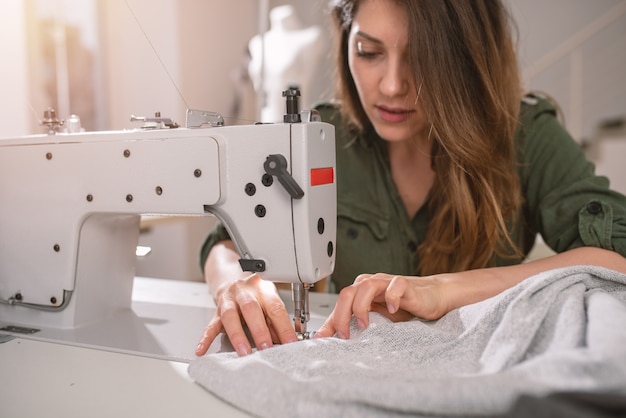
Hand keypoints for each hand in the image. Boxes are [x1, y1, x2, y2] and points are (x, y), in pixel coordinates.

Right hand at [195, 274, 297, 356]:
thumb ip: (275, 322)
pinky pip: (210, 324)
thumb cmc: (254, 294)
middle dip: (259, 330)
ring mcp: (228, 300)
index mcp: (262, 288)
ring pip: (230, 315)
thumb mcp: (268, 301)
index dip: (284, 326)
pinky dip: (206, 338)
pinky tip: (202, 350)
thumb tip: (286, 342)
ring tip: (244, 352)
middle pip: (251, 308)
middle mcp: (244, 291)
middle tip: (266, 349)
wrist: (231, 278)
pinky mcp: (216, 310)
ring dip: (238, 335)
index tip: (290, 343)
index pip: (275, 308)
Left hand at [314, 273, 446, 338]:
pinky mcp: (405, 284)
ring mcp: (387, 282)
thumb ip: (356, 324)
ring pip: (366, 286)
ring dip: (361, 306)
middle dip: (342, 315)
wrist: (432, 296)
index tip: (322, 338)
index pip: (339, 303)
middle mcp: (371, 284)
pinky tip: (393, 310)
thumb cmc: (404, 307)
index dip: (330, 321)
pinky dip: (391, 297)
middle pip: (347, 292)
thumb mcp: (377, 319)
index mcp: (361, 291)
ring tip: (365, 324)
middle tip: (345, 335)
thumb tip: (333, 338)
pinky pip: (395, 285)